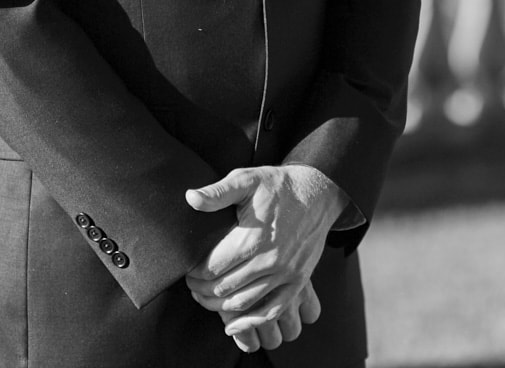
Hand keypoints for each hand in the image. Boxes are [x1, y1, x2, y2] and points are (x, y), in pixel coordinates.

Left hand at [185, 165, 345, 342]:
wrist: (316, 193)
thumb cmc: (278, 185)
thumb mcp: (246, 179)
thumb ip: (217, 192)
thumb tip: (190, 198)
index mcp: (254, 238)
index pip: (214, 266)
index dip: (195, 273)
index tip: (187, 270)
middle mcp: (270, 260)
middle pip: (226, 288)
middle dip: (203, 290)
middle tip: (192, 286)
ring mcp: (286, 274)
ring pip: (245, 302)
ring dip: (220, 306)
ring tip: (206, 298)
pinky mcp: (298, 281)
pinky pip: (272, 310)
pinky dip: (250, 321)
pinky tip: (233, 324)